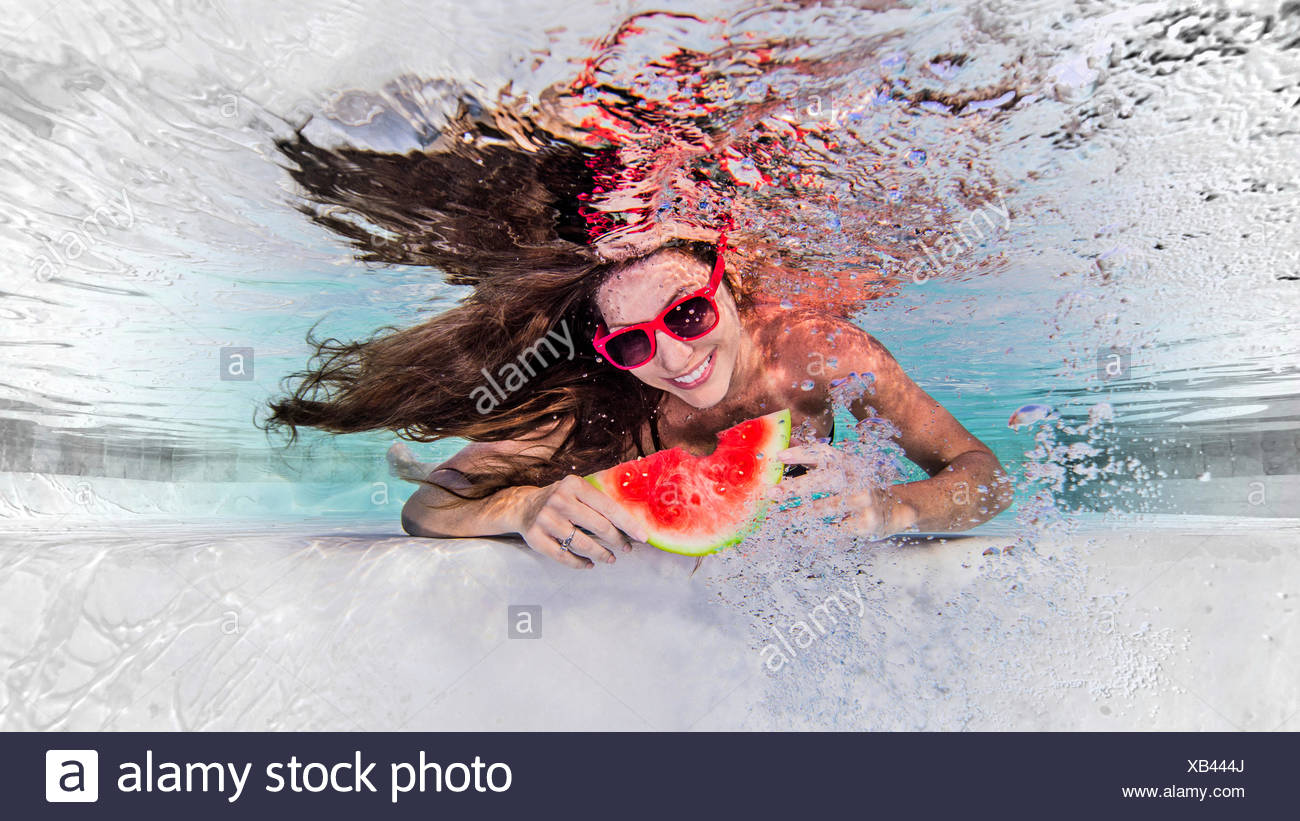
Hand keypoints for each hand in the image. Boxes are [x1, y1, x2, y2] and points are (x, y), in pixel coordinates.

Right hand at [513, 475, 650, 568]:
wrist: (523, 506)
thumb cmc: (560, 500)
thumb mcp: (576, 490)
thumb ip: (599, 500)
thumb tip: (633, 519)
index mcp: (574, 485)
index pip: (608, 507)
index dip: (628, 524)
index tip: (642, 536)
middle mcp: (559, 501)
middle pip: (599, 527)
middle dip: (617, 540)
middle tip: (626, 548)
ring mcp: (546, 520)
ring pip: (582, 544)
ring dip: (602, 554)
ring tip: (611, 558)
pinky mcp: (536, 538)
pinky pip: (564, 557)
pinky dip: (580, 563)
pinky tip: (590, 564)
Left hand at [774, 443, 915, 539]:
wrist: (899, 509)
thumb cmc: (862, 488)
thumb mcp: (847, 470)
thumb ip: (820, 463)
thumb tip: (784, 453)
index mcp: (851, 463)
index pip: (825, 453)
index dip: (802, 453)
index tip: (779, 456)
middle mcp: (858, 479)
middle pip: (824, 480)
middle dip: (796, 487)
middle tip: (772, 492)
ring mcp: (864, 501)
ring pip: (825, 508)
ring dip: (798, 514)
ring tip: (778, 519)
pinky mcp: (866, 524)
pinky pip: (835, 530)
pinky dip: (814, 534)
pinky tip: (797, 536)